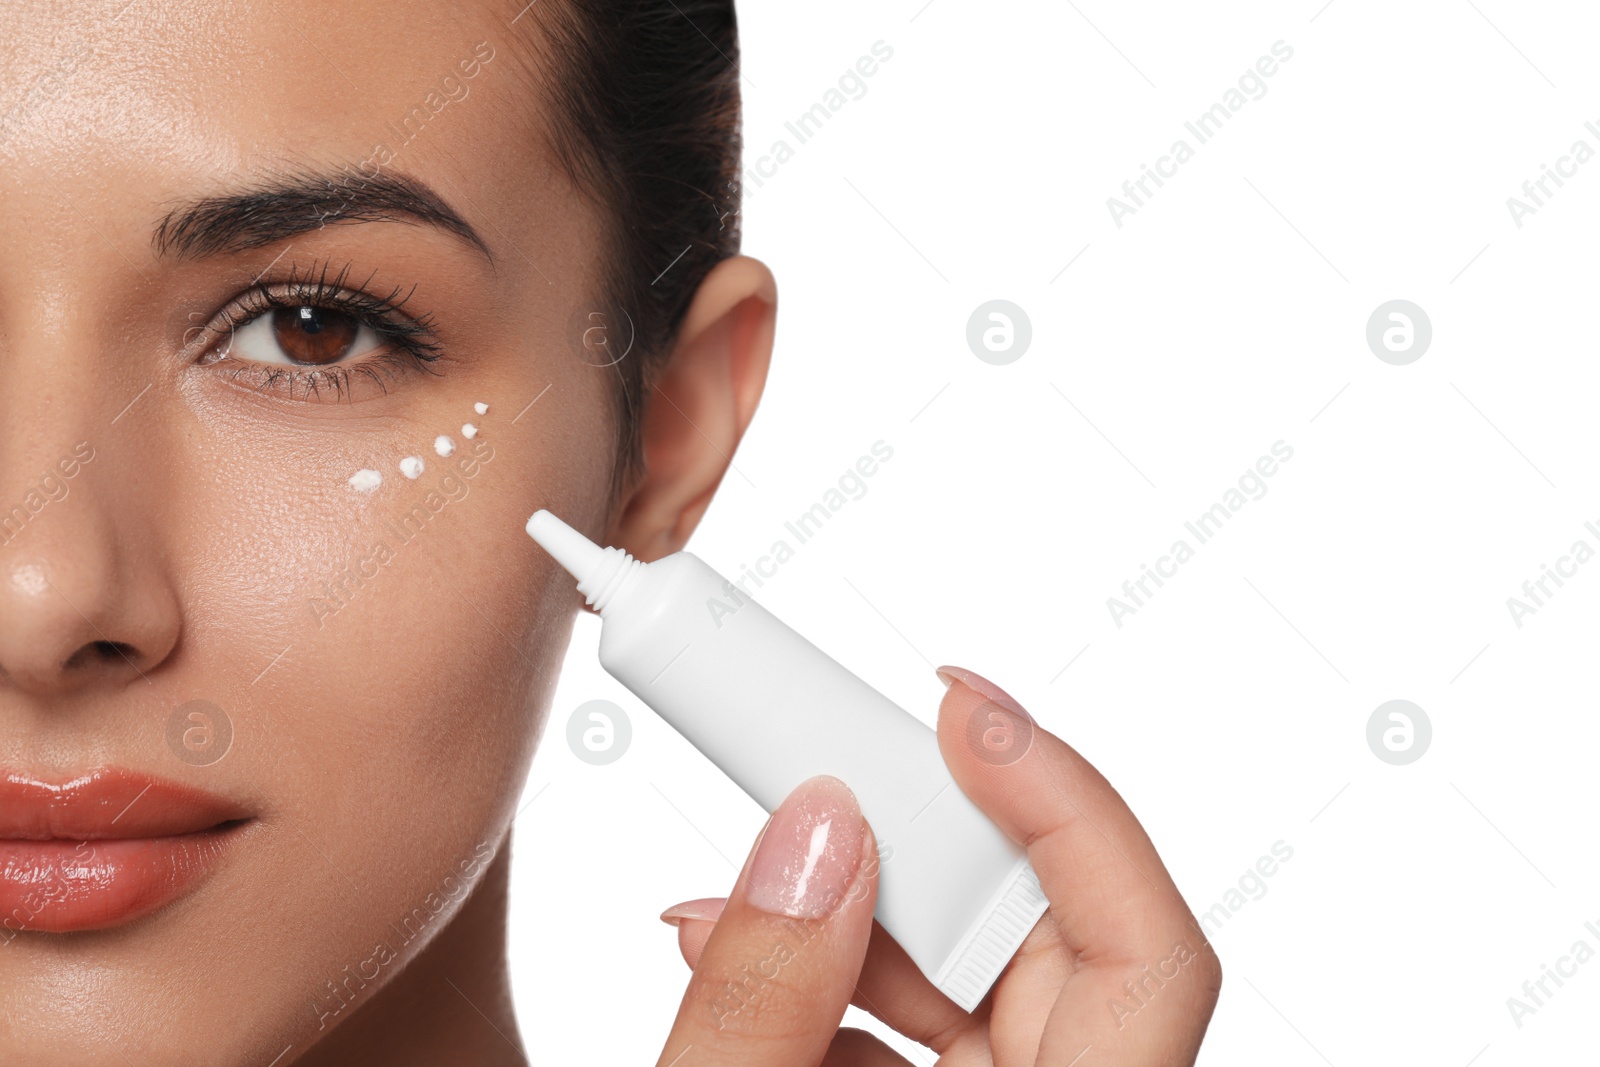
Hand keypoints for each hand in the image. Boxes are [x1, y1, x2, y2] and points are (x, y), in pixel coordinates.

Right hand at [654, 665, 1221, 1065]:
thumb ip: (762, 1005)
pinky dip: (840, 978)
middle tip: (827, 764)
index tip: (965, 709)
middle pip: (1054, 939)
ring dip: (863, 908)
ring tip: (748, 867)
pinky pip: (932, 1027)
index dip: (1071, 809)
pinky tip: (740, 951)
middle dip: (928, 841)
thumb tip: (813, 828)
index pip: (1149, 957)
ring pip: (984, 978)